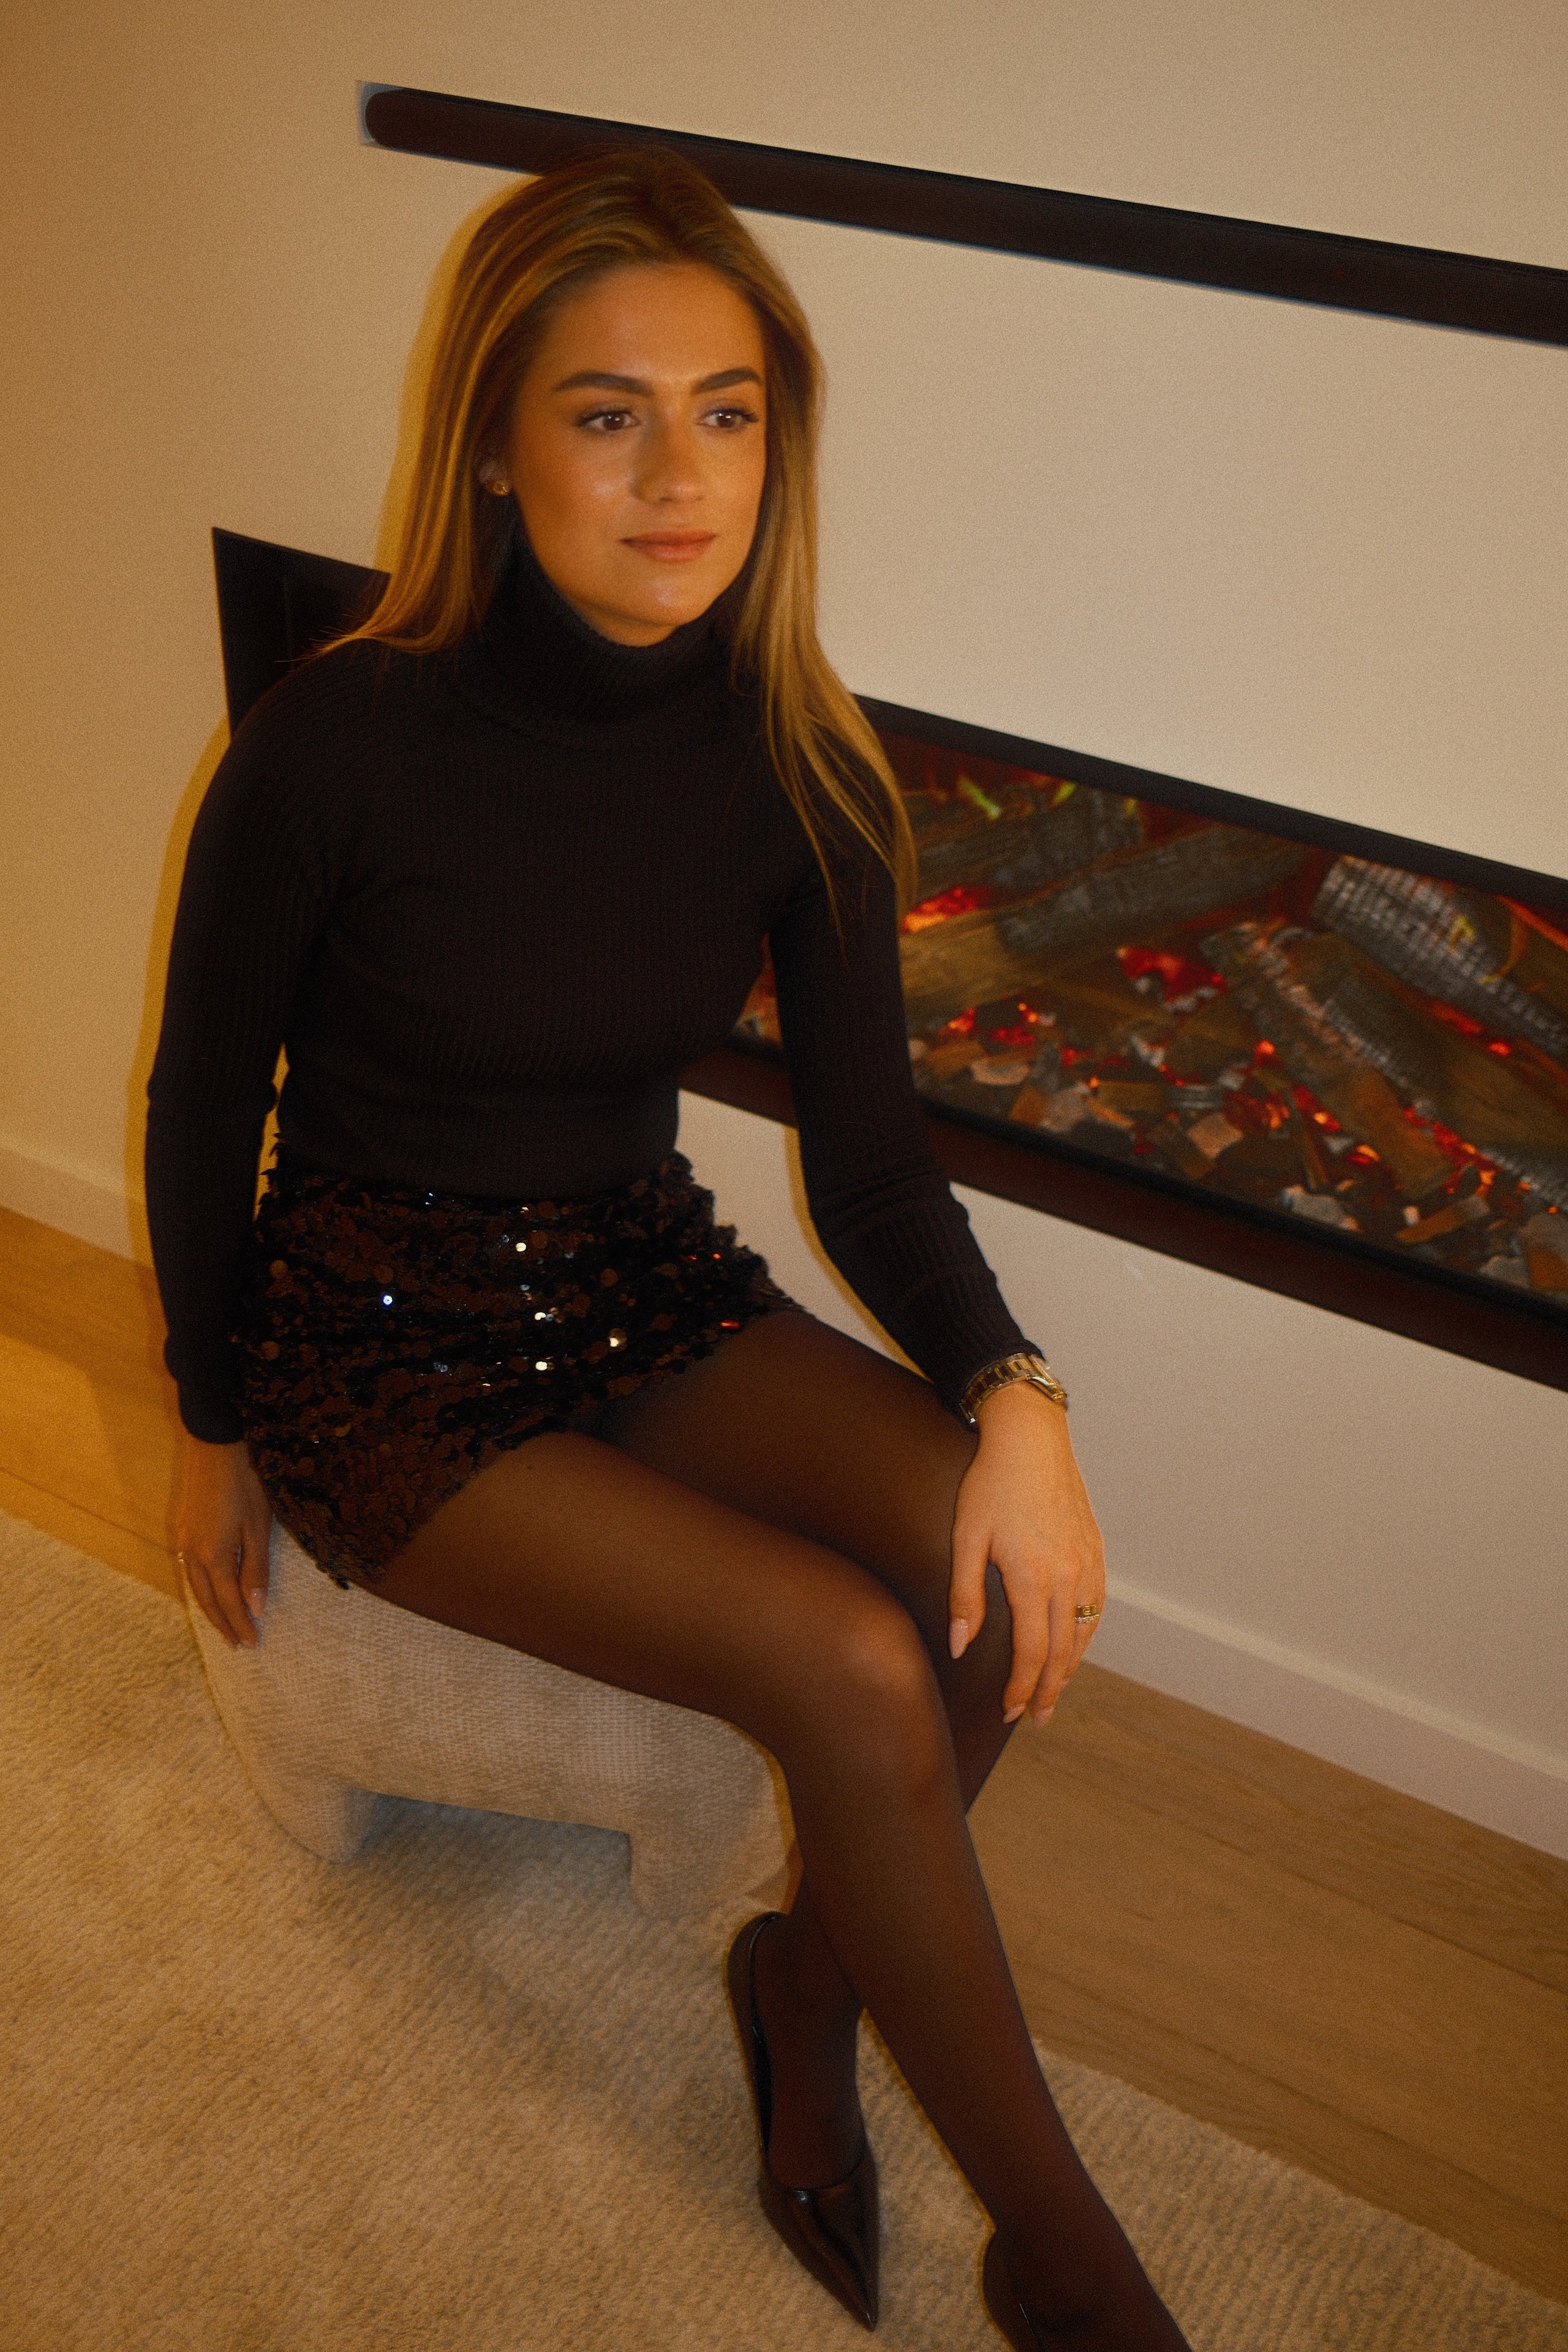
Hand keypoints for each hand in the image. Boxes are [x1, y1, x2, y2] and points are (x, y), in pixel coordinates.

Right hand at [177, 1437, 272, 1648]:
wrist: (216, 1445)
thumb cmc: (245, 1482)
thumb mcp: (259, 1527)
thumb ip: (256, 1569)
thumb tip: (255, 1608)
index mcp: (214, 1556)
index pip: (229, 1602)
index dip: (241, 1625)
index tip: (253, 1644)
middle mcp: (193, 1554)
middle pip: (208, 1601)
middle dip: (224, 1625)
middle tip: (239, 1645)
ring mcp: (185, 1541)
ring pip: (196, 1588)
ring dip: (211, 1610)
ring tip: (226, 1627)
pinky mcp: (184, 1530)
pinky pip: (190, 1572)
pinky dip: (202, 1591)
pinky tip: (210, 1593)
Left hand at [947, 1382, 1104, 1724]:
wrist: (1031, 1438)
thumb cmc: (991, 1484)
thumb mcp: (965, 1537)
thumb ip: (965, 1596)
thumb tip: (960, 1647)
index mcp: (1033, 1577)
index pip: (1031, 1652)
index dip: (1021, 1687)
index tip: (1010, 1712)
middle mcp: (1067, 1576)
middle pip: (1062, 1651)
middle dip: (1048, 1690)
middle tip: (1035, 1718)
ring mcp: (1087, 1563)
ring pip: (1084, 1633)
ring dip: (1070, 1668)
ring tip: (1054, 1692)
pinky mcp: (1096, 1549)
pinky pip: (1097, 1606)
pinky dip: (1087, 1634)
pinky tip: (1076, 1645)